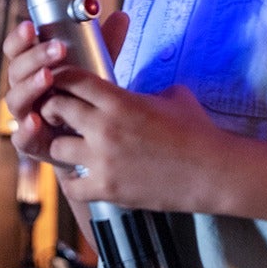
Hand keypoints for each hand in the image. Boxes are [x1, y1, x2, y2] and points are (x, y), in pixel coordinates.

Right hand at [3, 12, 128, 164]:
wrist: (92, 139)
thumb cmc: (87, 98)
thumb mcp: (96, 70)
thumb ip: (105, 45)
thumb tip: (121, 17)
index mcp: (33, 69)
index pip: (17, 50)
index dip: (20, 38)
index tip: (32, 26)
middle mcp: (24, 91)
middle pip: (15, 71)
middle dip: (34, 58)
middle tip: (58, 49)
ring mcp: (26, 116)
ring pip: (15, 100)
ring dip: (30, 87)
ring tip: (48, 77)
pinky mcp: (31, 143)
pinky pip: (21, 137)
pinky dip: (26, 129)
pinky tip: (36, 120)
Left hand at [44, 80, 231, 213]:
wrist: (213, 171)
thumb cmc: (197, 131)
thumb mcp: (173, 96)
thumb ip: (146, 90)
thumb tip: (139, 88)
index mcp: (119, 101)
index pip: (71, 78)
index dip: (61, 79)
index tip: (60, 85)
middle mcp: (105, 128)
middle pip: (55, 109)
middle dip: (53, 110)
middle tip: (59, 115)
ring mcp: (103, 161)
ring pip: (56, 148)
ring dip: (62, 146)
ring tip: (72, 148)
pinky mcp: (108, 189)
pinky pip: (71, 186)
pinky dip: (73, 182)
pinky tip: (82, 178)